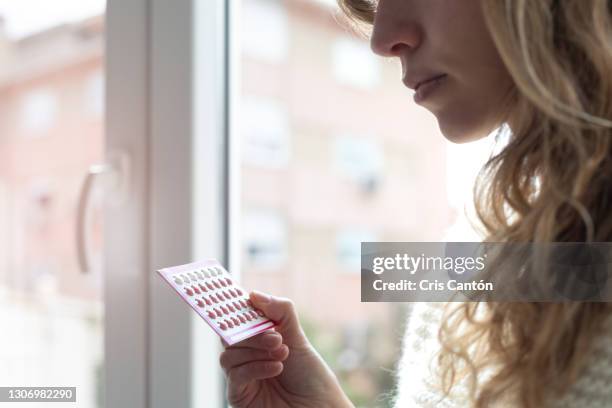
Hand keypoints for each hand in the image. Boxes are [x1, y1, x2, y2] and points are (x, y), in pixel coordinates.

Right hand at [219, 291, 353, 407]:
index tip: (246, 300)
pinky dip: (255, 367)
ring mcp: (241, 376)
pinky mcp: (238, 394)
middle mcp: (247, 356)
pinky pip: (235, 374)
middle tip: (276, 337)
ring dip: (256, 350)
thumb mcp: (297, 336)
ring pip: (229, 354)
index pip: (238, 319)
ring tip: (281, 353)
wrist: (318, 406)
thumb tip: (253, 294)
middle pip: (231, 335)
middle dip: (253, 333)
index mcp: (257, 339)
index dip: (238, 309)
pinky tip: (276, 367)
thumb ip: (279, 311)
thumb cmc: (309, 375)